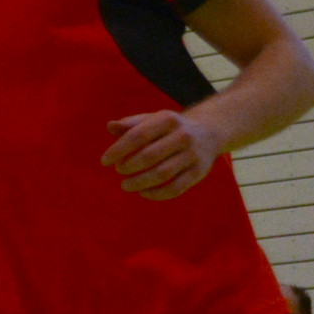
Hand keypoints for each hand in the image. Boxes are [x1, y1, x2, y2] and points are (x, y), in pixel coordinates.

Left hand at [103, 111, 222, 199]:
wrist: (209, 132)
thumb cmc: (170, 128)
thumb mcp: (152, 120)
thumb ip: (130, 124)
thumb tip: (110, 126)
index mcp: (168, 119)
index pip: (138, 136)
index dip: (118, 150)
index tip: (104, 161)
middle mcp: (183, 136)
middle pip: (149, 156)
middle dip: (129, 166)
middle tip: (119, 171)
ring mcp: (193, 155)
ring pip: (162, 174)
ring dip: (140, 183)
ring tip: (126, 185)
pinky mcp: (199, 172)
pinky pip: (176, 188)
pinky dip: (156, 194)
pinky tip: (143, 192)